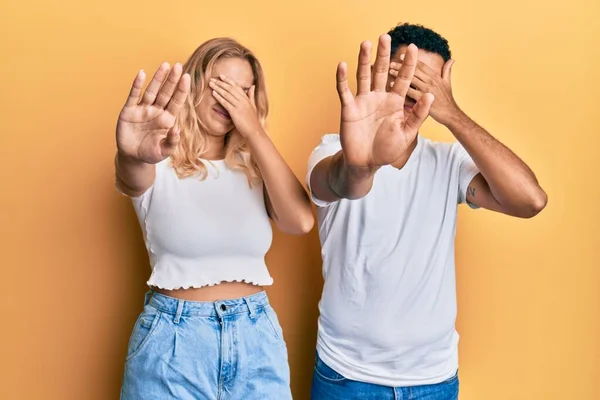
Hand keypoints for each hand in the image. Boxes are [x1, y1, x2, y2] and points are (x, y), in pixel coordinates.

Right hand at [116, 63, 190, 162]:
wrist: (133, 157)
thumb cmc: (151, 153)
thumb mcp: (164, 151)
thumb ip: (172, 142)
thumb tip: (177, 130)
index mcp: (167, 120)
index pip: (176, 102)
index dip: (181, 90)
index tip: (187, 77)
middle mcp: (157, 111)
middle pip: (166, 93)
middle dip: (172, 80)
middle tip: (178, 66)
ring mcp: (143, 110)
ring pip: (152, 91)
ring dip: (157, 78)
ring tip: (165, 65)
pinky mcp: (129, 111)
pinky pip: (134, 96)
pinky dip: (137, 85)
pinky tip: (142, 74)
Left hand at [209, 76, 261, 136]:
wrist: (254, 131)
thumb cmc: (253, 120)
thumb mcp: (253, 106)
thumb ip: (251, 95)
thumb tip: (252, 86)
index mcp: (247, 98)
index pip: (236, 86)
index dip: (228, 80)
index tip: (221, 76)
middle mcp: (243, 100)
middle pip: (230, 88)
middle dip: (220, 83)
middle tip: (212, 79)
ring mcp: (239, 106)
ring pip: (227, 94)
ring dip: (218, 88)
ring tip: (211, 84)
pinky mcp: (235, 112)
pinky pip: (225, 103)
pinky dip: (219, 97)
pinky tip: (214, 93)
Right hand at [336, 35, 433, 168]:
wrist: (367, 163)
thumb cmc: (387, 149)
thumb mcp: (407, 134)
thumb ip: (418, 115)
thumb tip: (430, 95)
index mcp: (395, 102)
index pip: (403, 79)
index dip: (408, 64)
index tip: (413, 48)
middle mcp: (379, 98)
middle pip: (382, 72)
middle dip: (384, 55)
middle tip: (386, 36)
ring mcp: (363, 101)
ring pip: (364, 76)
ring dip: (364, 60)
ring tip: (366, 43)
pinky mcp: (349, 108)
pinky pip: (344, 91)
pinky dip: (342, 78)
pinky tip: (342, 65)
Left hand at [389, 57, 458, 124]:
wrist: (451, 114)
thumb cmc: (448, 99)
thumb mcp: (448, 83)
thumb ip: (447, 70)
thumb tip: (451, 59)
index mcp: (435, 76)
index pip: (421, 65)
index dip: (411, 59)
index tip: (401, 56)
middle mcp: (431, 81)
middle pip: (414, 70)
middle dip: (402, 65)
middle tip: (391, 63)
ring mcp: (427, 90)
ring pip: (411, 78)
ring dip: (399, 74)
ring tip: (389, 71)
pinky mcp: (423, 100)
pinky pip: (409, 92)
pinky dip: (400, 87)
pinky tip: (391, 85)